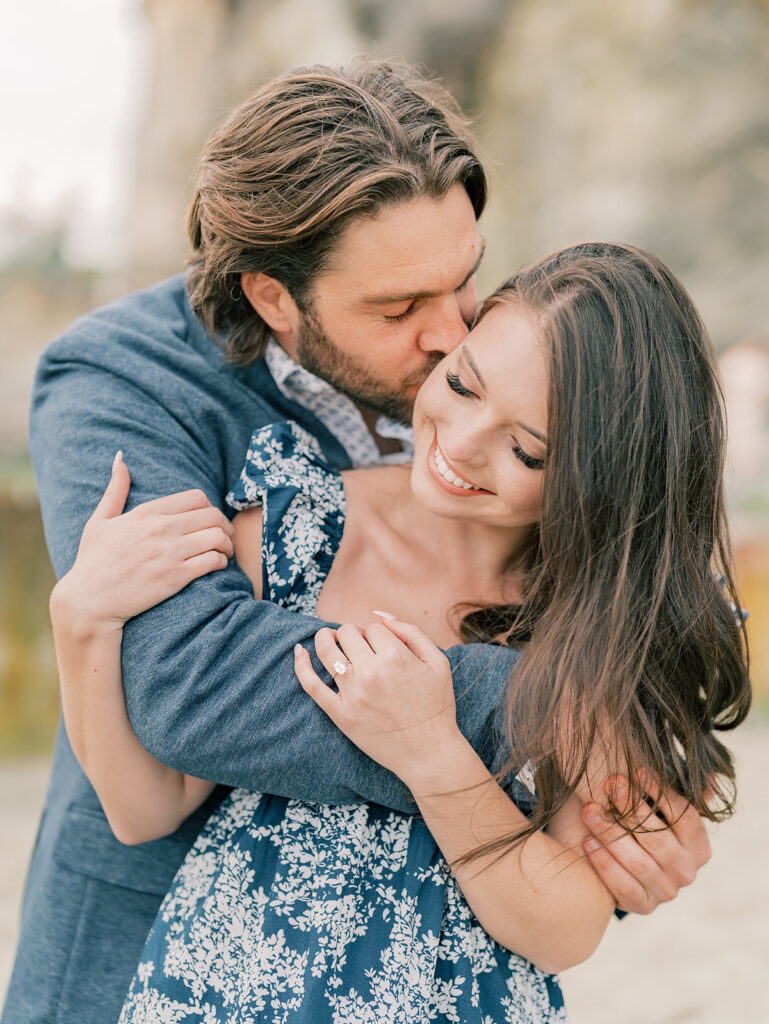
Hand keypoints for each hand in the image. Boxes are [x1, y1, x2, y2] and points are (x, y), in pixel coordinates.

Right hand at [51, 452, 233, 629]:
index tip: (209, 521)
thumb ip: (115, 490)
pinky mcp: (176, 577)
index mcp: (147, 513)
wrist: (89, 601)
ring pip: (218, 537)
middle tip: (225, 537)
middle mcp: (161, 529)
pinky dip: (221, 562)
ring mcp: (170, 553)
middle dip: (225, 525)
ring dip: (227, 544)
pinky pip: (213, 561)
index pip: (196, 498)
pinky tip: (216, 566)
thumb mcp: (99, 521)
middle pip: (213, 515)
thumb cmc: (92, 562)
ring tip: (225, 552)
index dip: (209, 508)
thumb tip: (119, 459)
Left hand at [293, 615, 460, 784]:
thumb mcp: (438, 662)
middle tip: (361, 648)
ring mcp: (353, 694)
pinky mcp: (340, 714)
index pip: (373, 628)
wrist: (429, 754)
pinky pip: (311, 685)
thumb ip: (411, 632)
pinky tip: (299, 651)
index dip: (377, 634)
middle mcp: (372, 672)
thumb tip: (380, 615)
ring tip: (330, 639)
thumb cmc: (437, 706)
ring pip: (326, 650)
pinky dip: (301, 665)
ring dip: (325, 638)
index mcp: (397, 657)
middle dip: (354, 634)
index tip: (383, 647)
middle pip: (348, 633)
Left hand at [581, 773, 711, 913]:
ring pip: (638, 861)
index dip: (661, 792)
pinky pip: (623, 885)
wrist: (620, 863)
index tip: (636, 770)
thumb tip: (709, 777)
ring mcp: (666, 891)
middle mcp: (686, 871)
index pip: (684, 816)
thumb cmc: (640, 823)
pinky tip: (587, 841)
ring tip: (589, 810)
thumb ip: (677, 792)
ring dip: (611, 833)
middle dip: (630, 809)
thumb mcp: (661, 808)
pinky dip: (604, 863)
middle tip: (609, 784)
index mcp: (698, 845)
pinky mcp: (642, 905)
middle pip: (657, 838)